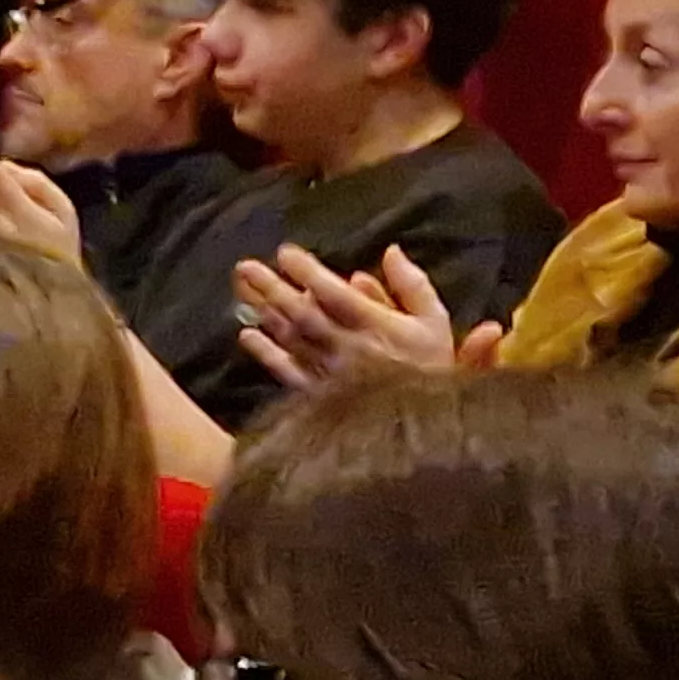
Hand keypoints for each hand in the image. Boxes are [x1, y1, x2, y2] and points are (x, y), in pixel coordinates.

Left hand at [233, 243, 500, 392]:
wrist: (427, 426)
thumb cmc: (432, 368)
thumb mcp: (435, 321)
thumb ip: (412, 286)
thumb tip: (390, 252)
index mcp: (379, 327)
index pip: (336, 295)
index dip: (309, 273)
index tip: (285, 253)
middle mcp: (349, 349)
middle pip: (304, 314)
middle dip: (273, 288)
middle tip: (245, 267)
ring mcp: (330, 374)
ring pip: (291, 339)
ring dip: (265, 313)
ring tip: (243, 290)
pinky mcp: (319, 396)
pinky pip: (289, 372)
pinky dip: (267, 353)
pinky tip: (247, 335)